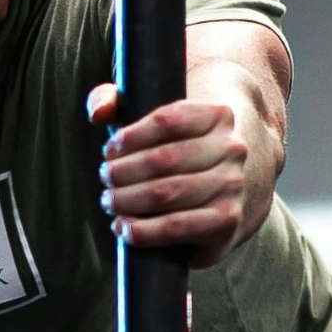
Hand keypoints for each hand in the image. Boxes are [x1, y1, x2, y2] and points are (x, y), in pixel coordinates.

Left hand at [87, 83, 257, 267]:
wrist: (223, 183)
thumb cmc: (177, 147)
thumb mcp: (152, 118)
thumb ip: (115, 100)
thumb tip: (99, 113)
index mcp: (219, 115)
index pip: (167, 120)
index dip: (130, 137)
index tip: (109, 150)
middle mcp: (232, 149)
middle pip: (163, 160)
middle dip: (123, 172)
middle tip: (105, 179)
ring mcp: (233, 186)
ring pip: (168, 193)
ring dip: (128, 199)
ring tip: (110, 202)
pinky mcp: (227, 221)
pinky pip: (179, 227)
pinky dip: (145, 230)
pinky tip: (124, 228)